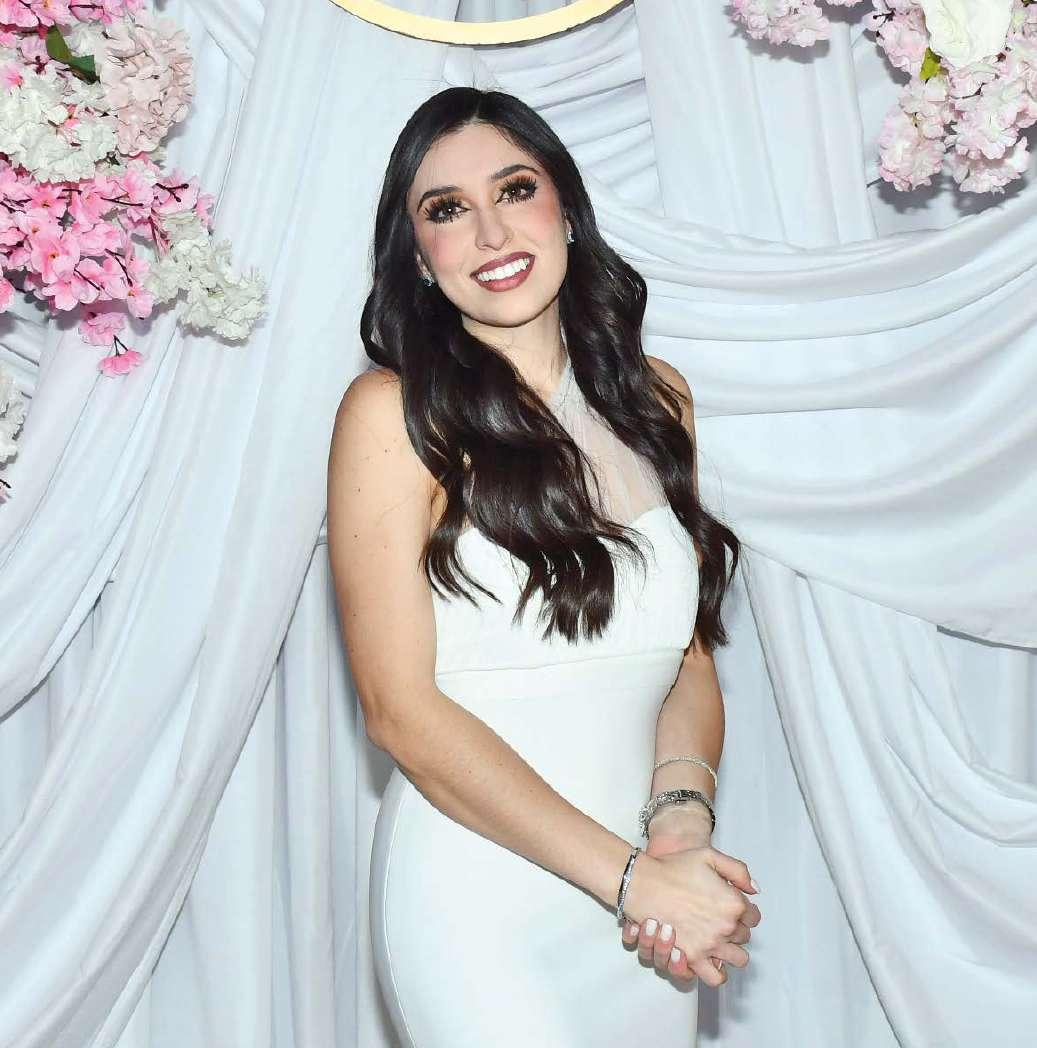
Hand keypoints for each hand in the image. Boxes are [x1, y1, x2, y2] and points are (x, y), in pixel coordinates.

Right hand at [620, 811, 760, 986]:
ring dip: (731, 951)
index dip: (745, 911)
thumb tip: (754, 890)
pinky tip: (709, 957)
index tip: (734, 908)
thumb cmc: (674, 867)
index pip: (754, 917)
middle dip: (735, 928)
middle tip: (719, 919)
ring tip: (717, 941)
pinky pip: (716, 977)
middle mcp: (726, 927)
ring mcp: (710, 945)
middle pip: (745, 937)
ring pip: (737, 959)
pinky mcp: (693, 957)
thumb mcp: (709, 855)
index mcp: (733, 903)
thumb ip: (738, 871)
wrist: (644, 883)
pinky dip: (716, 971)